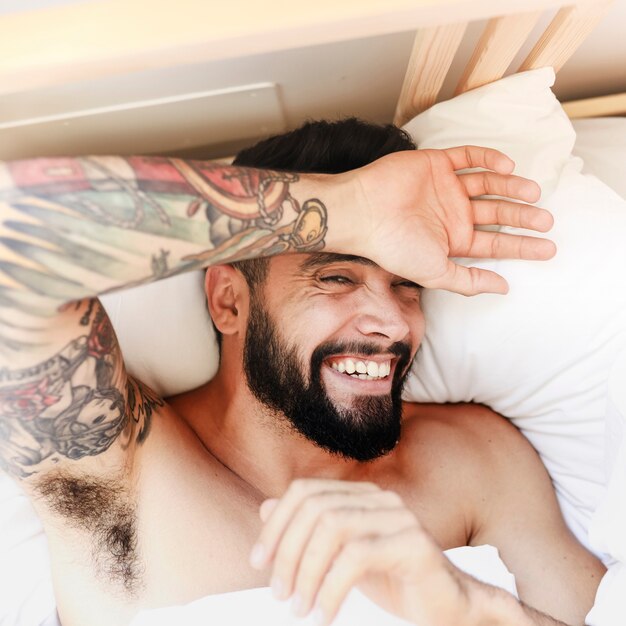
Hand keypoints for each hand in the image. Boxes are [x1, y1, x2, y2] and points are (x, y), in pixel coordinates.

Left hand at [249, 479, 510, 625]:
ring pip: (332, 527)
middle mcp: (379, 497)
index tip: (259, 562)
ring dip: (306, 571)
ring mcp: (398, 517)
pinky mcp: (413, 543)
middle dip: (287, 551)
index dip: (276, 523)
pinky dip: (331, 588)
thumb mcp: (340, 556)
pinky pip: (356, 557)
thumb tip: (265, 506)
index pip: (304, 491)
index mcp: (360, 495)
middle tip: (278, 594)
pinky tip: (324, 615)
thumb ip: (308, 531)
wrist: (447, 607)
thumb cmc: (392, 580)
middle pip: (314, 507)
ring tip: (298, 608)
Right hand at [338, 146, 555, 295]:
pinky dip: (489, 159)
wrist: (364, 212)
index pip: (495, 245)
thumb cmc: (394, 247)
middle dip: (523, 218)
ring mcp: (446, 188)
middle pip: (497, 214)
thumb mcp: (436, 273)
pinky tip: (506, 167)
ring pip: (489, 184)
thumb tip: (503, 287)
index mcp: (453, 241)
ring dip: (512, 188)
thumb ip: (469, 281)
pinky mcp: (437, 164)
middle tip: (546, 220)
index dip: (522, 246)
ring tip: (532, 194)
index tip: (548, 248)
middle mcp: (453, 214)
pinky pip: (469, 157)